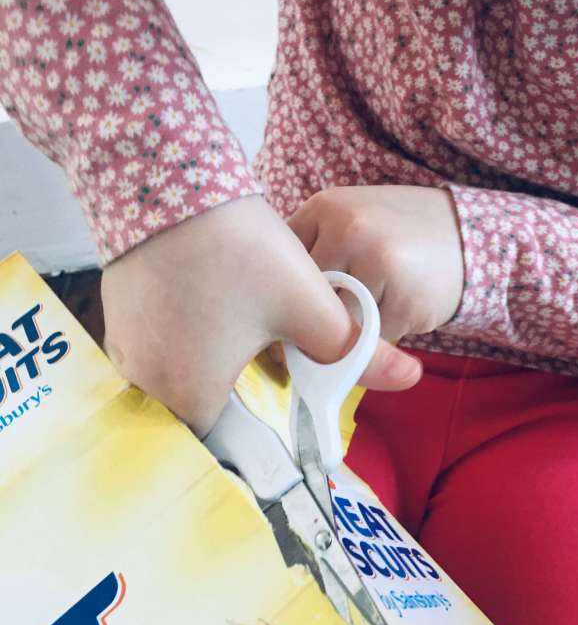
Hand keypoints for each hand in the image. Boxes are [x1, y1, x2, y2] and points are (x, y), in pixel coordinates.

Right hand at [101, 196, 422, 436]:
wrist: (169, 180)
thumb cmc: (239, 248)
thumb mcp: (307, 302)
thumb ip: (358, 350)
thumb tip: (410, 379)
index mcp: (190, 394)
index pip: (235, 444)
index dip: (271, 428)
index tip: (293, 403)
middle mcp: (146, 385)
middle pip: (209, 414)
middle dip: (246, 398)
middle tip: (275, 362)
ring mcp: (126, 354)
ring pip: (183, 384)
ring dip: (217, 371)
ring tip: (244, 333)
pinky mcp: (118, 323)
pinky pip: (160, 356)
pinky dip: (189, 348)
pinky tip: (213, 314)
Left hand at [287, 186, 463, 342]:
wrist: (474, 237)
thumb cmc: (402, 233)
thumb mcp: (354, 217)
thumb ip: (315, 245)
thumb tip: (269, 299)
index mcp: (327, 207)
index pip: (284, 264)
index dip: (289, 291)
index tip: (294, 308)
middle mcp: (348, 230)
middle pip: (307, 297)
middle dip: (318, 314)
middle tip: (336, 313)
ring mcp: (378, 264)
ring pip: (338, 322)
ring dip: (353, 325)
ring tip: (379, 298)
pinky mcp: (404, 301)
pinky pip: (373, 339)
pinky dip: (385, 332)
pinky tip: (403, 304)